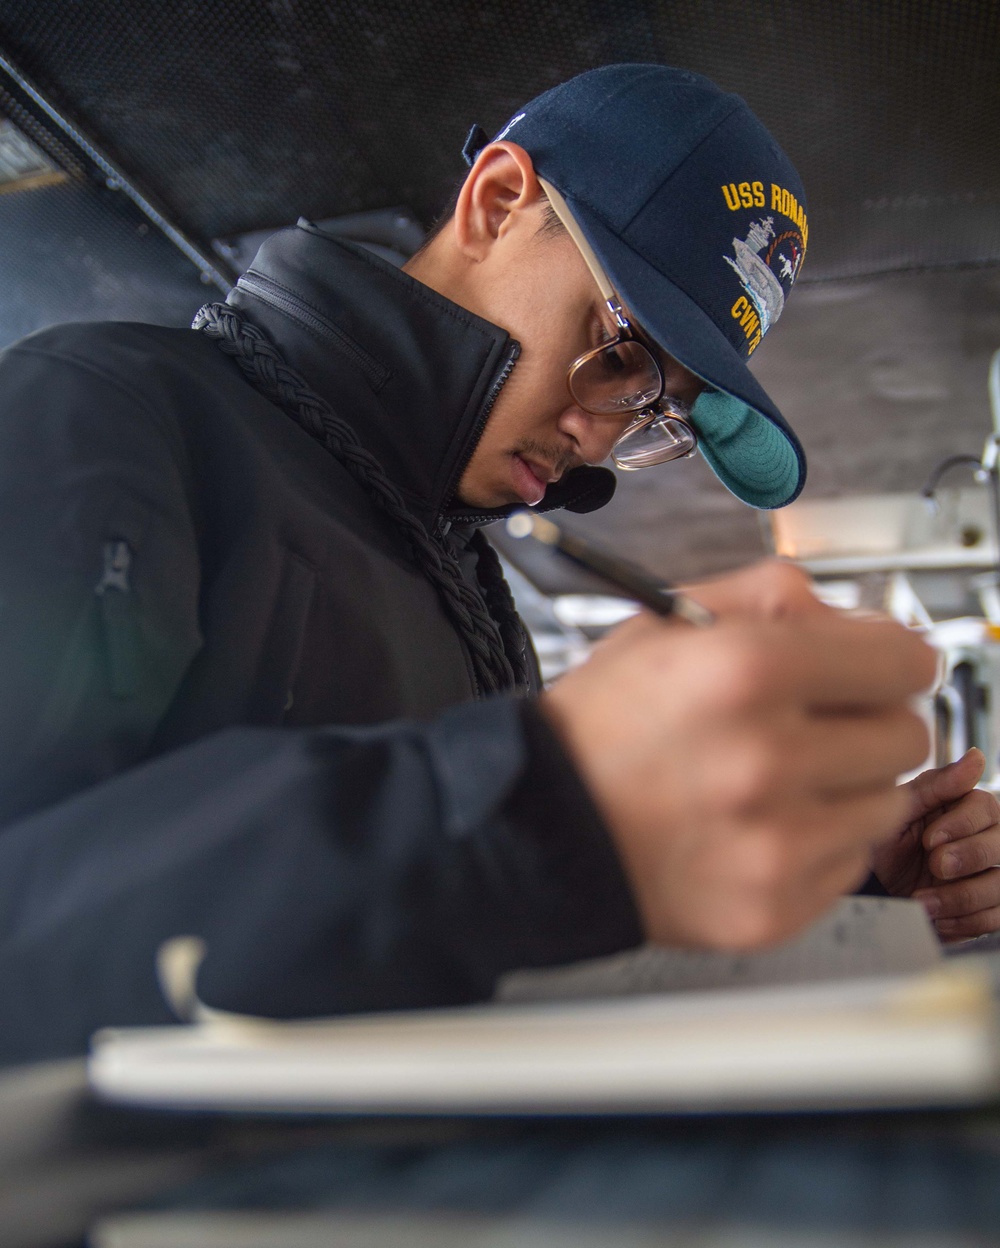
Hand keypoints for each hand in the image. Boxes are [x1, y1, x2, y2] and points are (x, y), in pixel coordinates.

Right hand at [541, 564, 935, 950]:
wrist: (539, 828)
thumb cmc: (598, 729)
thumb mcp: (665, 624)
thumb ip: (769, 595)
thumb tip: (848, 617)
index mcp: (744, 671)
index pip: (904, 660)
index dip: (891, 657)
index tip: (880, 668)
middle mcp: (767, 760)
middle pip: (907, 734)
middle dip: (870, 720)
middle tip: (817, 725)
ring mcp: (774, 844)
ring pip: (888, 804)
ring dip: (848, 786)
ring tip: (778, 780)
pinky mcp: (772, 907)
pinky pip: (849, 864)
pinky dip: (818, 841)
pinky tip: (760, 825)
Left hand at [871, 748, 999, 941]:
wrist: (874, 887)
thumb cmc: (887, 839)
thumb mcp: (901, 809)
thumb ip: (937, 785)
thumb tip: (976, 757)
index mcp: (969, 809)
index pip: (987, 808)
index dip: (961, 824)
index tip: (929, 838)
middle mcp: (988, 839)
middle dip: (968, 858)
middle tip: (935, 865)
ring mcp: (991, 876)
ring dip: (960, 897)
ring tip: (924, 900)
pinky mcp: (988, 910)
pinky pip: (994, 918)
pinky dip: (963, 921)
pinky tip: (935, 917)